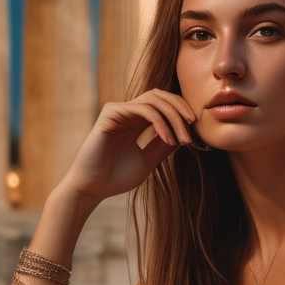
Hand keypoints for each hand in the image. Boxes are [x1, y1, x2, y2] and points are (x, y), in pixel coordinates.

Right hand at [58, 89, 198, 201]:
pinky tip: (169, 139)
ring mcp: (119, 110)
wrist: (91, 188)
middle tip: (193, 126)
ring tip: (183, 137)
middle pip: (160, 96)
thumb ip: (163, 146)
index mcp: (135, 122)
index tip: (193, 133)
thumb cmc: (116, 178)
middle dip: (180, 108)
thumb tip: (183, 134)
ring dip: (174, 115)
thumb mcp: (148, 161)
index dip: (181, 112)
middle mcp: (127, 112)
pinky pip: (143, 109)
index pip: (163, 105)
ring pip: (154, 99)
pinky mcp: (111, 113)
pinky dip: (160, 122)